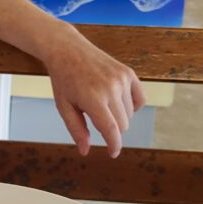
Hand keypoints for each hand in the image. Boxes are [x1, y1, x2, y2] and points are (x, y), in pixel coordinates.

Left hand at [42, 27, 144, 157]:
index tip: (113, 153)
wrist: (68, 49)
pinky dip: (131, 106)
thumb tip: (85, 151)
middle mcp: (111, 88)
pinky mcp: (128, 73)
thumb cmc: (63, 80)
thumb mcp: (64, 107)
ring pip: (129, 114)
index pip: (111, 130)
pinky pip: (139, 100)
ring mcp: (122, 79)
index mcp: (93, 99)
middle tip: (94, 116)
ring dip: (118, 115)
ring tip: (99, 101)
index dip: (114, 145)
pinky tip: (117, 101)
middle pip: (122, 125)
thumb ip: (76, 130)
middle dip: (111, 129)